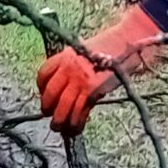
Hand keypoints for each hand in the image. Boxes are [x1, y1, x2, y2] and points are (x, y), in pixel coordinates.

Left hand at [36, 4, 165, 134]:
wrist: (127, 39)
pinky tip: (76, 128)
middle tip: (49, 114)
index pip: (43, 74)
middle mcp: (69, 68)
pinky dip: (76, 122)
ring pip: (62, 106)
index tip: (44, 95)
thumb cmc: (109, 44)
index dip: (40, 88)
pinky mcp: (93, 91)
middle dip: (46, 107)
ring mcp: (80, 80)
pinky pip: (79, 112)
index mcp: (65, 56)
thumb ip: (72, 63)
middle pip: (50, 94)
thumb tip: (67, 83)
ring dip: (58, 121)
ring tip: (58, 127)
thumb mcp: (84, 49)